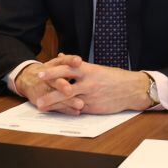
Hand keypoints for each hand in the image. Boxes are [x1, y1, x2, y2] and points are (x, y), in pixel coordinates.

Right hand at [15, 55, 85, 114]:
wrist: (27, 79)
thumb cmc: (48, 72)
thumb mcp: (56, 64)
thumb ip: (69, 63)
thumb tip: (79, 61)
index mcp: (54, 65)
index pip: (63, 60)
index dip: (70, 61)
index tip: (79, 62)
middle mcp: (48, 77)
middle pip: (56, 81)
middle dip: (62, 85)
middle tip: (71, 90)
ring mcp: (43, 89)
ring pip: (55, 96)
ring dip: (68, 101)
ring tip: (80, 104)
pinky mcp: (42, 101)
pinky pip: (54, 106)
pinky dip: (65, 109)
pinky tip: (75, 111)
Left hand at [34, 60, 151, 114]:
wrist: (131, 90)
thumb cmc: (114, 78)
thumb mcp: (95, 68)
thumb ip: (76, 65)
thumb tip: (61, 55)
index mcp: (89, 70)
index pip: (68, 67)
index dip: (54, 69)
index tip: (40, 70)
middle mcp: (89, 82)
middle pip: (66, 82)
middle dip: (50, 83)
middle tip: (36, 85)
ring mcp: (90, 96)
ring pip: (69, 99)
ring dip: (53, 101)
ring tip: (40, 104)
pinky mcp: (93, 107)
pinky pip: (76, 109)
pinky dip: (65, 110)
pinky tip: (55, 111)